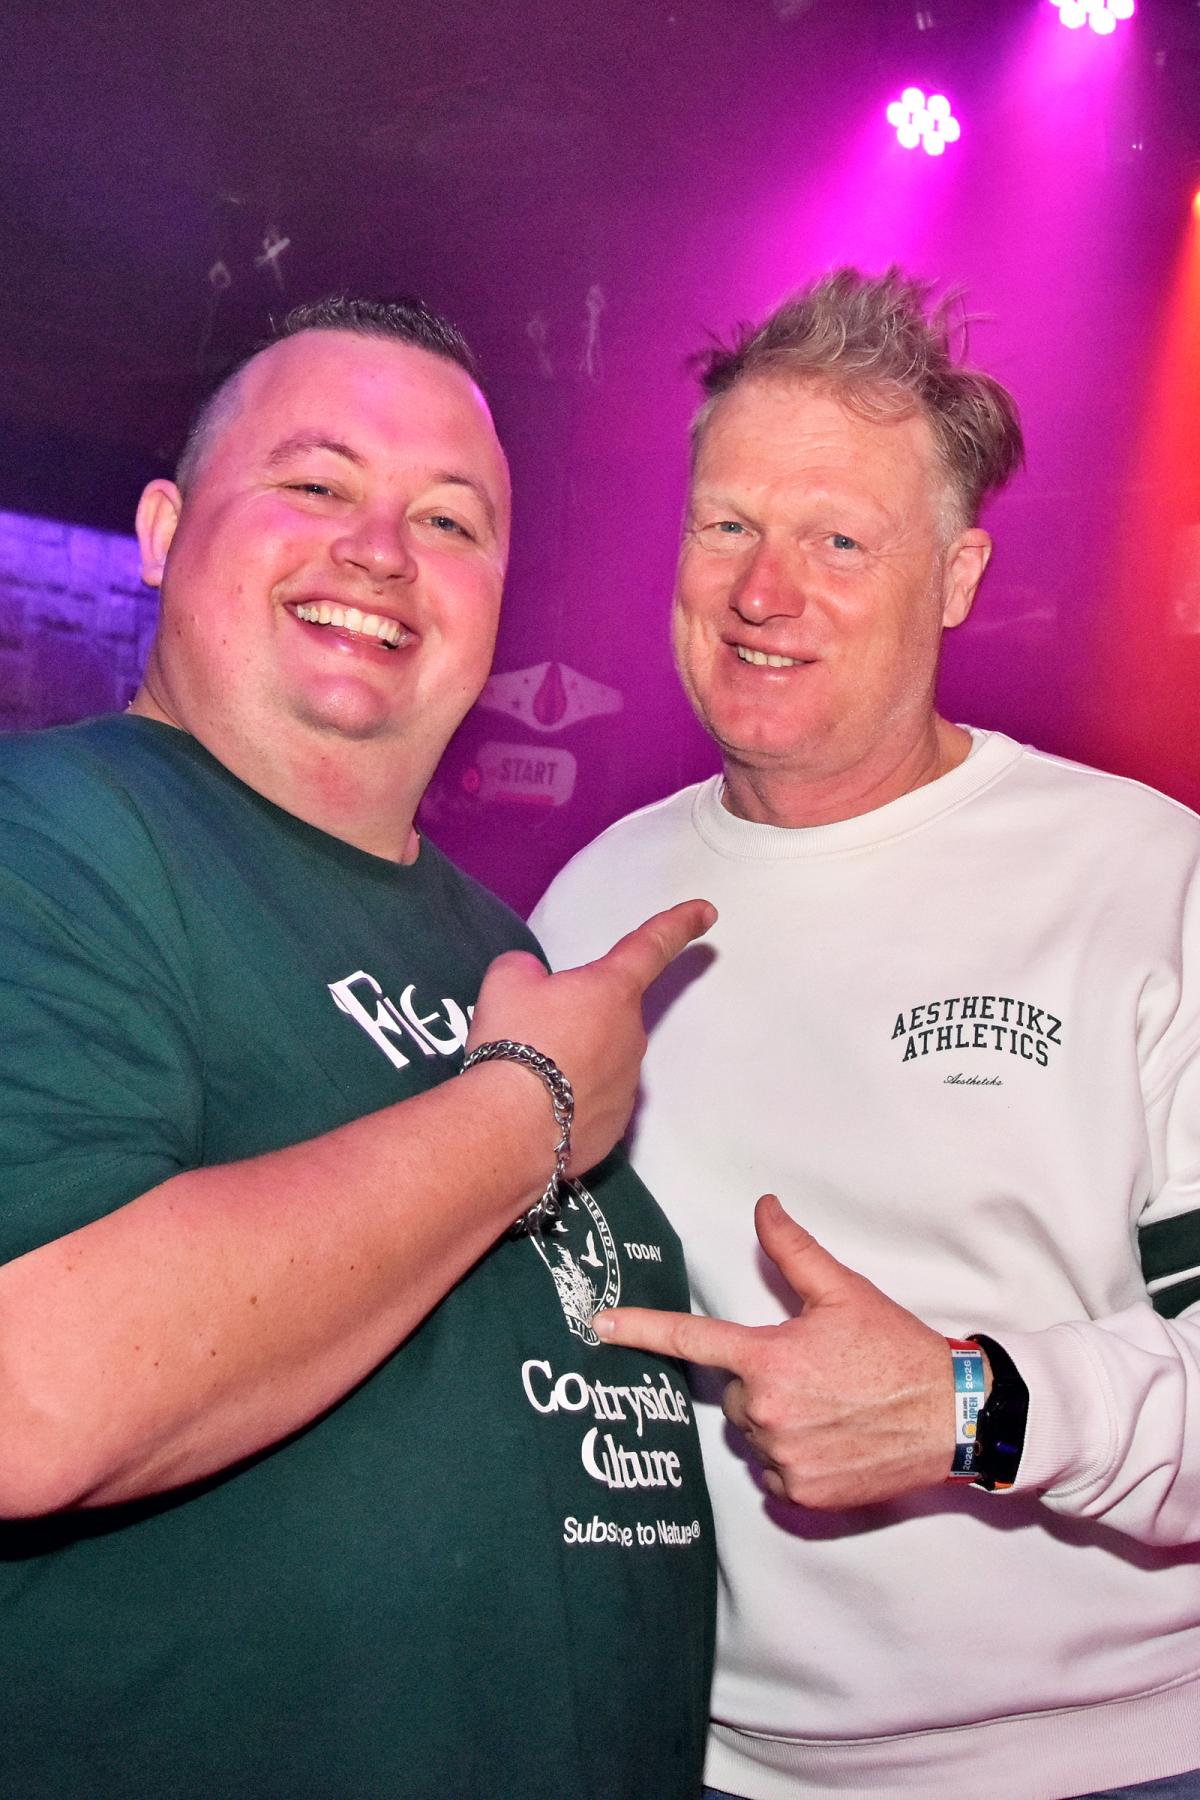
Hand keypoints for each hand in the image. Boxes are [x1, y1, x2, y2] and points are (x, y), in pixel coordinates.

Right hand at [468, 899, 716, 1175]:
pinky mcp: (616, 1127)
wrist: (512, 1127)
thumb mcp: (507, 981)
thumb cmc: (514, 1041)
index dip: (679, 924)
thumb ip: (528, 971)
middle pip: (610, 1015)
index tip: (708, 912)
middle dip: (579, 1019)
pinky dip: (570, 1102)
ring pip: (602, 1060)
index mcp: (612, 989)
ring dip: (573, 1062)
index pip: (651, 946)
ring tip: (527, 1077)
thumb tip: (537, 985)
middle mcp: (632, 1035)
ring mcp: (628, 1085)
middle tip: (531, 1033)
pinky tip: (539, 1110)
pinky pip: (594, 1102)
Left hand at [593, 1193, 955, 1507]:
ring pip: (752, 1434)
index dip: (640, 1330)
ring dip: (779, 1422)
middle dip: (762, 1383)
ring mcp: (782, 1457)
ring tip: (832, 1409)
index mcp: (768, 1358)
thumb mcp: (845, 1292)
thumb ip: (793, 1251)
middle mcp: (765, 1410)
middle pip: (733, 1394)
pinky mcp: (802, 1494)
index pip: (691, 1339)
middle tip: (816, 1375)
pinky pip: (774, 1473)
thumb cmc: (896, 1350)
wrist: (951, 1415)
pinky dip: (795, 1458)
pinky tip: (834, 1442)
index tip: (599, 1326)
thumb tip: (764, 1208)